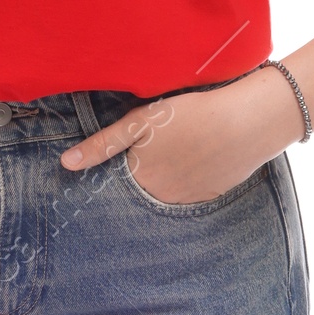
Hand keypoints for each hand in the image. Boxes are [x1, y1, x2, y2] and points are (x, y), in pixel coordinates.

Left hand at [60, 66, 302, 203]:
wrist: (247, 122)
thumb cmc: (191, 115)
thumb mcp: (141, 121)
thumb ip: (103, 144)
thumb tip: (66, 164)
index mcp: (140, 178)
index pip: (117, 181)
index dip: (121, 163)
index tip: (126, 151)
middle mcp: (161, 197)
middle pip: (142, 188)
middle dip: (144, 172)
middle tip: (163, 144)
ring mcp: (188, 200)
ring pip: (166, 191)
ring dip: (168, 175)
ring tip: (182, 147)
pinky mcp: (211, 196)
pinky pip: (191, 192)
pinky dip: (191, 177)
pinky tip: (200, 155)